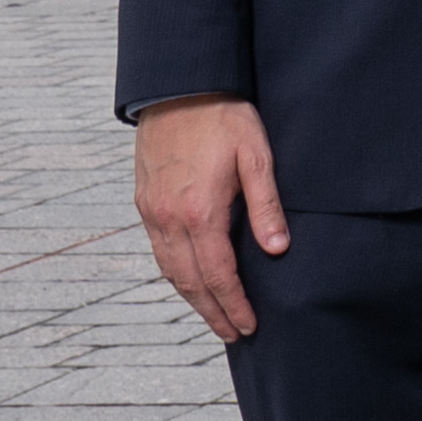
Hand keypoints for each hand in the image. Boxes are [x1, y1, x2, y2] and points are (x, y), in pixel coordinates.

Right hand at [132, 98, 287, 341]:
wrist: (179, 86)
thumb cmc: (224, 117)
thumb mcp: (256, 155)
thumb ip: (266, 205)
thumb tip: (277, 250)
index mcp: (199, 212)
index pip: (217, 274)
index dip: (234, 304)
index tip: (249, 326)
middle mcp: (169, 218)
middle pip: (190, 282)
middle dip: (212, 312)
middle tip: (233, 334)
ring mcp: (152, 211)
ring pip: (170, 270)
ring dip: (191, 297)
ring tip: (214, 316)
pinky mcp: (144, 202)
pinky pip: (158, 250)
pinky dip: (175, 273)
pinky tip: (189, 280)